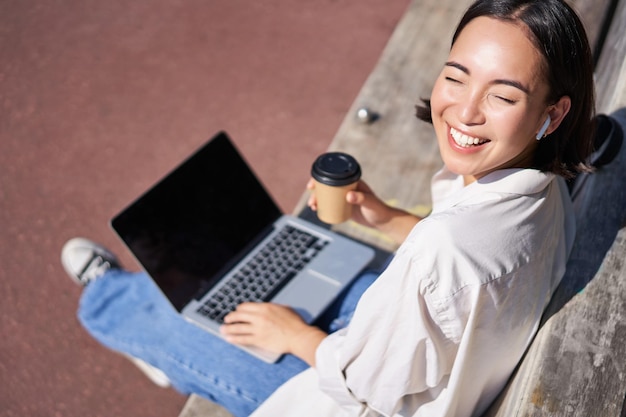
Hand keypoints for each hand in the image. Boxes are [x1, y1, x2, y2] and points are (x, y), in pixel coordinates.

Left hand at [220, 302, 326, 364]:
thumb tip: (268, 308)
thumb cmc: (295, 323)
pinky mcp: (259, 340)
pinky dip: (234, 339)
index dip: (239, 309)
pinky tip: (229, 338)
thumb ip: (273, 308)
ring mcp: (258, 329)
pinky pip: (243, 339)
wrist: (299, 337)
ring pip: (238, 328)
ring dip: (228, 328)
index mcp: (265, 307)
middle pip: (239, 316)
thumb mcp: (284, 309)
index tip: (237, 311)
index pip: (246, 306)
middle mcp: (259, 317)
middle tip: (226, 319)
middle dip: (231, 317)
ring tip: (223, 329)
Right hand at [307, 178, 421, 243]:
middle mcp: (347, 187)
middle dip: (316, 191)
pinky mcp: (345, 206)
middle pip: (327, 186)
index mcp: (352, 181)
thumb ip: (361, 198)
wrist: (383, 221)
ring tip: (313, 206)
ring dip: (317, 199)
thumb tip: (349, 196)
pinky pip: (331, 204)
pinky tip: (316, 209)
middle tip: (312, 200)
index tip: (312, 184)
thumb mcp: (370, 203)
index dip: (320, 178)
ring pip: (327, 195)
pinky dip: (323, 206)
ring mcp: (345, 197)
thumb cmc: (378, 210)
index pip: (334, 176)